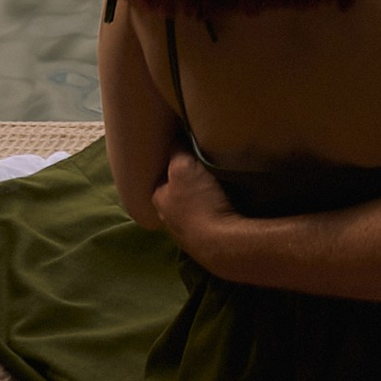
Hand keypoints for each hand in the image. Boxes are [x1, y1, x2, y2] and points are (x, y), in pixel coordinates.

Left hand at [150, 147, 237, 266]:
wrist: (222, 242)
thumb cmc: (199, 201)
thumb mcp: (183, 166)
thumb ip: (176, 150)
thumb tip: (175, 136)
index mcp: (157, 198)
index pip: (163, 173)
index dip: (174, 160)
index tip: (187, 152)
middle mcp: (165, 218)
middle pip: (176, 191)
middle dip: (187, 181)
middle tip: (204, 168)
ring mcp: (184, 234)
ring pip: (190, 207)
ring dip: (200, 199)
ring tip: (216, 187)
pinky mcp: (202, 244)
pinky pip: (205, 221)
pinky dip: (210, 213)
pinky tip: (222, 207)